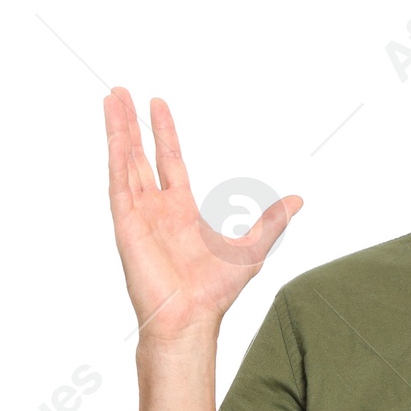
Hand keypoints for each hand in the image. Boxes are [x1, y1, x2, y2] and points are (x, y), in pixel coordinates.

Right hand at [104, 88, 301, 345]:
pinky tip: (113, 126)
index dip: (165, 132)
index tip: (157, 105)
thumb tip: (298, 202)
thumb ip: (271, 221)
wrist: (190, 317)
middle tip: (122, 92)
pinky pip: (119, 179)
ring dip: (118, 128)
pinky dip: (115, 151)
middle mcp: (156, 209)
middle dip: (132, 124)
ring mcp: (139, 213)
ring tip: (112, 95)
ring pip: (125, 160)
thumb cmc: (214, 293)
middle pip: (141, 155)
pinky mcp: (126, 221)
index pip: (170, 161)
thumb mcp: (251, 248)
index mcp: (181, 211)